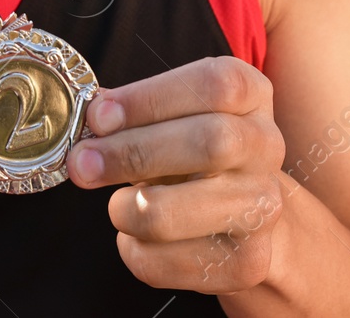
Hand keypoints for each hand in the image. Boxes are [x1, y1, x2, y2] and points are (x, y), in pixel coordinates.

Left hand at [66, 56, 287, 293]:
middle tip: (82, 162)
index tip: (99, 116)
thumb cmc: (190, 151)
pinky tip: (137, 234)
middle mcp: (266, 147)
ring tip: (116, 203)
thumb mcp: (170, 115)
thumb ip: (131, 112)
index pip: (215, 86)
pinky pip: (166, 261)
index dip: (149, 99)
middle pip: (210, 143)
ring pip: (177, 211)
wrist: (243, 214)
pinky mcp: (244, 263)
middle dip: (132, 153)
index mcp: (252, 95)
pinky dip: (134, 249)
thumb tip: (91, 118)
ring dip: (126, 208)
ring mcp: (261, 208)